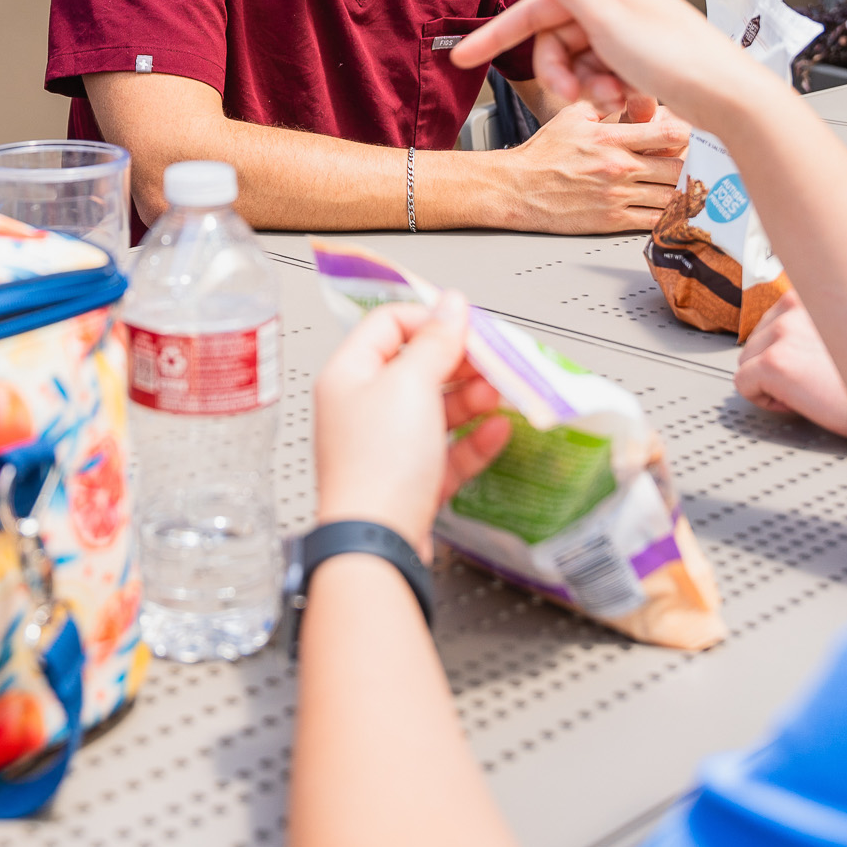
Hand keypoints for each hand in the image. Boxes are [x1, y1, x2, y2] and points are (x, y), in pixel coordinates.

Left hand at [314, 291, 511, 558]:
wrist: (377, 542)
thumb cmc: (378, 465)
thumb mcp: (411, 385)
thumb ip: (435, 342)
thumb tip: (450, 303)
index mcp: (348, 375)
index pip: (388, 325)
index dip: (430, 320)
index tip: (466, 326)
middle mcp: (361, 409)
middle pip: (415, 367)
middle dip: (458, 362)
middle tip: (491, 360)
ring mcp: (385, 448)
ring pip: (434, 410)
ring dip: (470, 398)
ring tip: (497, 393)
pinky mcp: (409, 483)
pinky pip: (445, 452)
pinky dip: (472, 439)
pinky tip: (497, 431)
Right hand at [454, 0, 776, 133]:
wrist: (728, 99)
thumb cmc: (679, 58)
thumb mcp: (608, 19)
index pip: (538, 6)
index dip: (500, 34)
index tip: (466, 54)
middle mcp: (618, 2)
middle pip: (557, 40)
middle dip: (561, 73)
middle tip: (573, 96)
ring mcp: (629, 33)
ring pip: (578, 62)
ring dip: (586, 87)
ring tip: (612, 100)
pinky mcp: (640, 61)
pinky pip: (602, 76)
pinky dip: (607, 92)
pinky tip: (628, 101)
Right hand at [496, 97, 688, 233]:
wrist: (516, 188)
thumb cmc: (541, 155)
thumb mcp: (572, 118)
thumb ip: (606, 109)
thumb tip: (632, 105)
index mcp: (611, 138)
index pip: (669, 134)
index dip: (688, 135)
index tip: (692, 138)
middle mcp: (618, 167)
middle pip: (678, 168)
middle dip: (688, 166)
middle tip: (693, 166)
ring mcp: (617, 196)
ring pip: (671, 197)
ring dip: (681, 194)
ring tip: (685, 189)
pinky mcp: (612, 220)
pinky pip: (654, 221)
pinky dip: (668, 218)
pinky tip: (671, 212)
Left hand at [734, 290, 846, 441]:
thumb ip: (818, 322)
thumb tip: (790, 338)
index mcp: (813, 292)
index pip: (775, 318)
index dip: (789, 347)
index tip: (810, 361)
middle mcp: (795, 305)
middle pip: (756, 340)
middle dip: (778, 363)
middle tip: (815, 380)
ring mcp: (783, 331)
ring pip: (747, 360)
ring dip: (771, 380)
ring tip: (811, 389)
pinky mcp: (775, 362)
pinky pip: (743, 384)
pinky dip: (764, 399)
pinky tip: (797, 401)